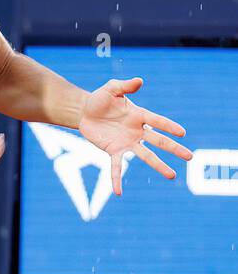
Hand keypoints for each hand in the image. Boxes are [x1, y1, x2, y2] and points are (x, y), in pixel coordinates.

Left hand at [79, 78, 192, 195]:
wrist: (84, 112)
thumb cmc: (100, 99)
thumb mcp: (111, 89)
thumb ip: (124, 86)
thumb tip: (140, 81)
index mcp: (139, 115)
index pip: (157, 121)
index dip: (169, 126)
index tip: (182, 133)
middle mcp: (136, 131)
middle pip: (159, 141)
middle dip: (174, 149)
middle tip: (190, 157)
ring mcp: (126, 142)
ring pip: (146, 156)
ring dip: (158, 165)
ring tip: (172, 175)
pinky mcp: (113, 150)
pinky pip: (116, 167)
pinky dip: (116, 179)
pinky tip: (118, 192)